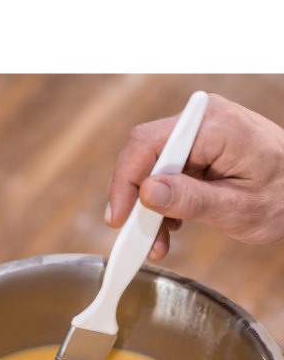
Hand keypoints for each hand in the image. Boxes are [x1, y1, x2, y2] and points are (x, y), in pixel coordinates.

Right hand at [106, 94, 283, 260]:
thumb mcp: (239, 208)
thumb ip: (192, 199)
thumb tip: (147, 192)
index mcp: (215, 125)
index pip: (148, 144)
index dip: (126, 182)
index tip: (119, 218)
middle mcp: (202, 119)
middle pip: (145, 153)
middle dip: (135, 197)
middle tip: (137, 237)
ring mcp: (200, 130)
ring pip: (151, 164)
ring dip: (149, 204)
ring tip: (159, 240)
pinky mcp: (199, 144)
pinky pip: (166, 168)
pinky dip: (162, 198)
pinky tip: (171, 223)